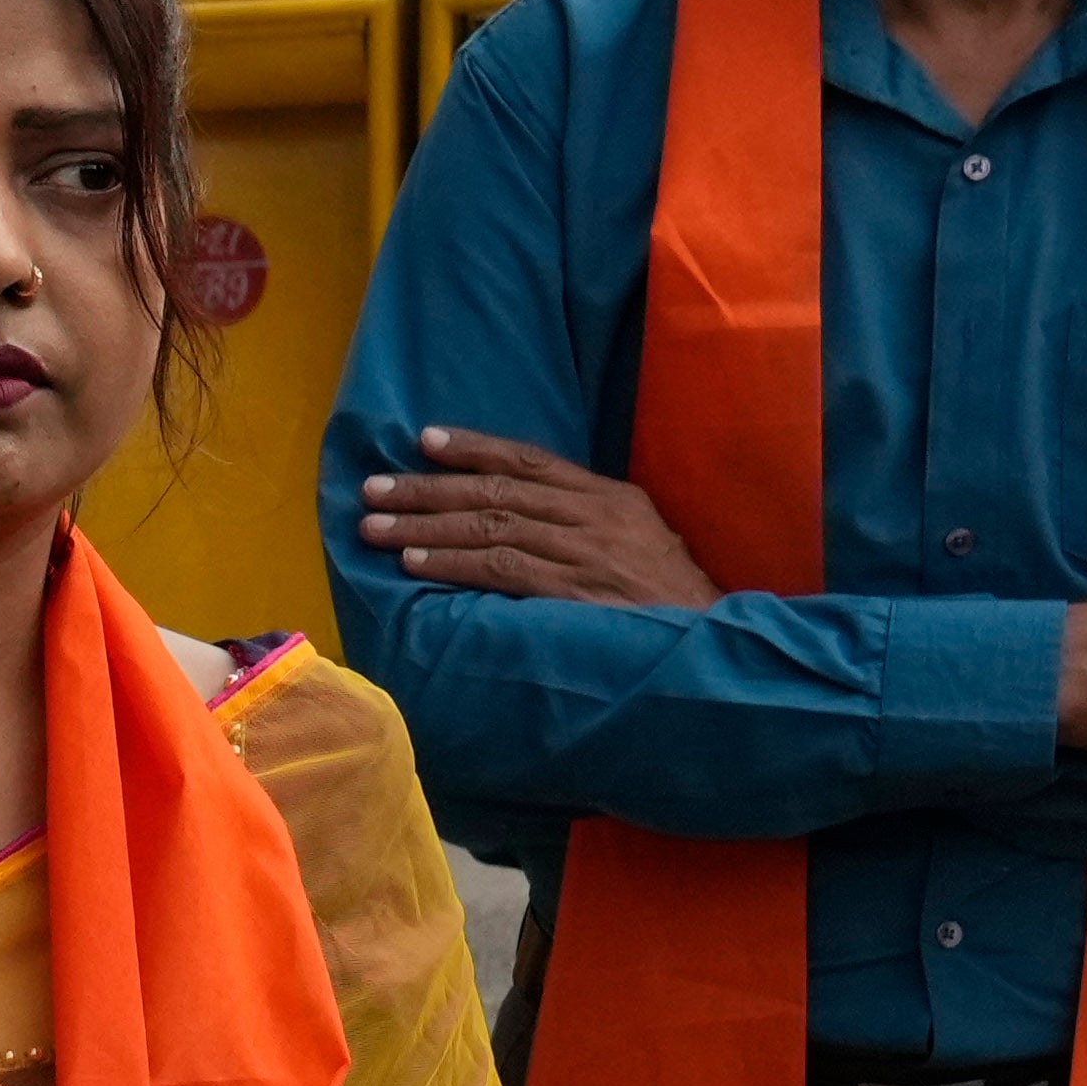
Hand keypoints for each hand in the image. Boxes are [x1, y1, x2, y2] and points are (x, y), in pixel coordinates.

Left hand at [350, 429, 714, 614]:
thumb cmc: (670, 602)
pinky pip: (502, 571)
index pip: (530, 461)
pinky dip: (454, 564)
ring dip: (426, 526)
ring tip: (375, 525)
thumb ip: (585, 524)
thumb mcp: (638, 544)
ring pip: (491, 527)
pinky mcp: (575, 595)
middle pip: (497, 492)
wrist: (713, 645)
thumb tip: (522, 517)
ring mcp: (586, 555)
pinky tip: (415, 563)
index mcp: (611, 497)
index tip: (422, 440)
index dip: (473, 448)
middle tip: (373, 487)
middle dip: (427, 488)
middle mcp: (595, 517)